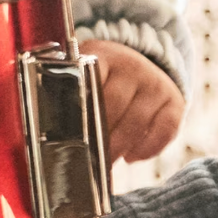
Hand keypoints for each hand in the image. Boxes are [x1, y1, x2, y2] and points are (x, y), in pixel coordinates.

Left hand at [78, 40, 184, 162]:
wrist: (143, 62)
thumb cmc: (104, 78)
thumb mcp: (84, 72)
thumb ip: (67, 93)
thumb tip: (42, 132)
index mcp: (103, 56)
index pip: (89, 83)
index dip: (79, 113)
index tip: (68, 136)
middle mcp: (133, 66)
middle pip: (113, 106)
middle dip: (97, 136)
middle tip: (85, 157)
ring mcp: (156, 83)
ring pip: (136, 122)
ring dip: (119, 147)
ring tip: (105, 161)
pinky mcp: (175, 102)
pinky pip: (165, 130)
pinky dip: (148, 148)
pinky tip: (131, 157)